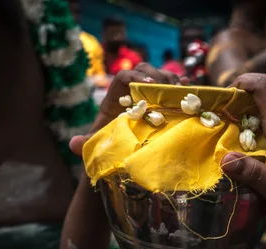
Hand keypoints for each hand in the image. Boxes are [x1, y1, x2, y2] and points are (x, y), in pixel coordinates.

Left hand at [69, 63, 189, 154]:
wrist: (123, 160)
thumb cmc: (108, 152)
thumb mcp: (96, 148)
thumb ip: (86, 143)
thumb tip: (73, 143)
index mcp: (115, 99)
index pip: (123, 77)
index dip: (135, 76)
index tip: (149, 86)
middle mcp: (133, 94)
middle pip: (144, 70)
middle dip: (158, 75)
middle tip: (170, 88)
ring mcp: (151, 98)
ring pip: (162, 77)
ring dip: (173, 80)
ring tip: (182, 92)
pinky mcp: (165, 106)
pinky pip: (175, 90)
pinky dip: (184, 88)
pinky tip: (192, 92)